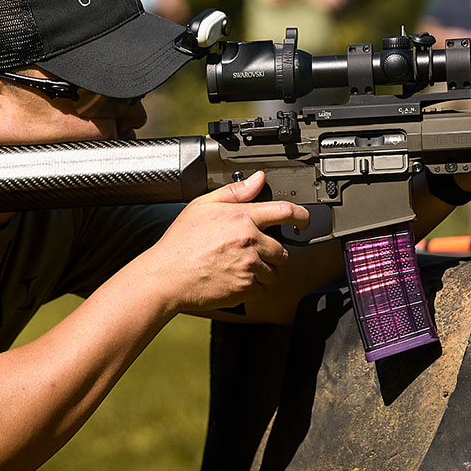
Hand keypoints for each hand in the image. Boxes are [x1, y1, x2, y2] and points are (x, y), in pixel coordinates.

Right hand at [143, 172, 308, 313]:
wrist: (166, 276)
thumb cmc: (180, 243)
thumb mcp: (203, 206)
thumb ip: (235, 192)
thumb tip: (258, 179)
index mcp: (242, 218)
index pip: (285, 212)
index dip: (301, 216)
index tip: (304, 221)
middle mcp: (250, 241)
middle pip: (282, 249)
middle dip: (271, 252)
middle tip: (249, 252)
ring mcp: (249, 267)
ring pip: (273, 272)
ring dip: (262, 271)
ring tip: (237, 267)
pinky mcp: (245, 289)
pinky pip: (262, 290)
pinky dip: (252, 288)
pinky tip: (234, 280)